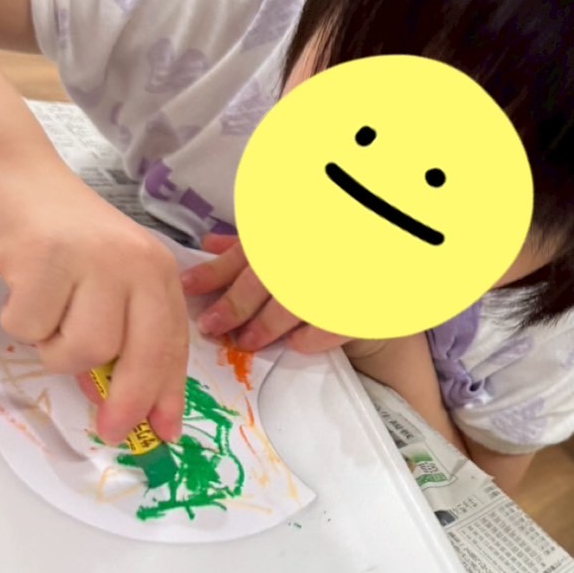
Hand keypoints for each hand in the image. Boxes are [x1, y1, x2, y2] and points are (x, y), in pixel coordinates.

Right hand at [0, 159, 188, 444]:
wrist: (8, 176)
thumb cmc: (57, 236)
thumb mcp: (104, 282)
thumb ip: (118, 334)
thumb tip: (117, 400)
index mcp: (157, 270)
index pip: (172, 344)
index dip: (169, 393)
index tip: (166, 431)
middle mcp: (134, 262)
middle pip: (139, 355)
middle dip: (127, 401)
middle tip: (110, 429)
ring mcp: (91, 260)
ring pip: (84, 350)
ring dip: (56, 349)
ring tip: (46, 314)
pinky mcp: (45, 259)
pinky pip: (32, 328)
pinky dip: (20, 321)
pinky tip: (21, 288)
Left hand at [180, 234, 349, 353]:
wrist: (386, 257)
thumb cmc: (331, 242)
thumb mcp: (288, 231)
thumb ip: (251, 241)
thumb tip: (209, 245)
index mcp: (290, 229)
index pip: (246, 251)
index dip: (213, 271)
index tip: (187, 288)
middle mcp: (310, 252)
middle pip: (265, 279)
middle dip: (233, 306)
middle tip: (212, 327)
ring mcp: (335, 278)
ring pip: (291, 306)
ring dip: (264, 327)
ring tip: (247, 341)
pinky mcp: (357, 307)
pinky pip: (325, 327)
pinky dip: (306, 339)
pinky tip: (293, 343)